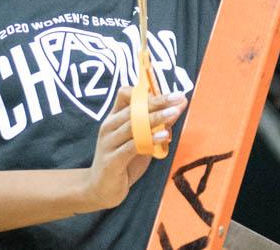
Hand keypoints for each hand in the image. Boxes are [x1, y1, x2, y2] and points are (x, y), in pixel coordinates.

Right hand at [82, 87, 187, 210]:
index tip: (168, 93)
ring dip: (156, 117)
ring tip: (174, 112)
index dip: (145, 91)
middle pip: (134, 107)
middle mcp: (109, 126)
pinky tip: (164, 135)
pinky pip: (133, 146)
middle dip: (158, 101)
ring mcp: (109, 142)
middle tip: (178, 97)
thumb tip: (176, 110)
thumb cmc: (123, 162)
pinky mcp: (112, 160)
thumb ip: (155, 127)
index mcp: (114, 118)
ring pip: (134, 124)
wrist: (101, 189)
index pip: (125, 94)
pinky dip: (150, 139)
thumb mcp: (140, 142)